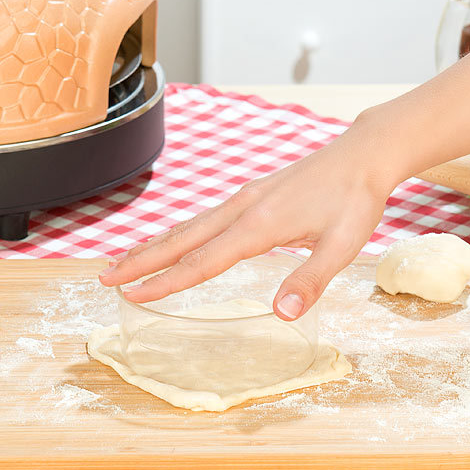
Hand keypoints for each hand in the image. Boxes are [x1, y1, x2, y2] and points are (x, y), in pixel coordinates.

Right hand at [99, 113, 404, 319]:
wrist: (363, 155)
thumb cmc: (356, 199)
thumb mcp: (344, 245)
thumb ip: (311, 279)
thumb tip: (281, 314)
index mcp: (259, 225)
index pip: (202, 260)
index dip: (166, 282)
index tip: (133, 296)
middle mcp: (242, 208)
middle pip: (181, 238)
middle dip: (141, 260)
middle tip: (106, 279)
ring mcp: (244, 198)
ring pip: (188, 225)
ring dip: (154, 245)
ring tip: (124, 261)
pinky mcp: (250, 195)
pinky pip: (203, 218)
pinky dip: (178, 233)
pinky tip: (174, 241)